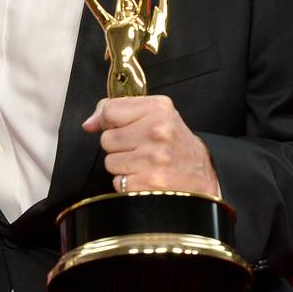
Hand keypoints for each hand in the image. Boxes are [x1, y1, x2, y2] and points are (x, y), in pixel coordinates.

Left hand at [82, 95, 219, 195]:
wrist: (203, 175)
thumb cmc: (175, 144)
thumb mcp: (156, 116)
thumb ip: (119, 111)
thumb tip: (89, 123)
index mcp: (158, 109)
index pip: (110, 111)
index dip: (108, 122)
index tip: (119, 127)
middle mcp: (157, 131)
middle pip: (107, 139)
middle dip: (119, 147)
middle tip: (140, 148)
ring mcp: (154, 158)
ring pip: (110, 162)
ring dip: (123, 166)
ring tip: (144, 163)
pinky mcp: (149, 182)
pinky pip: (118, 182)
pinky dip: (128, 183)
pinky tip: (146, 177)